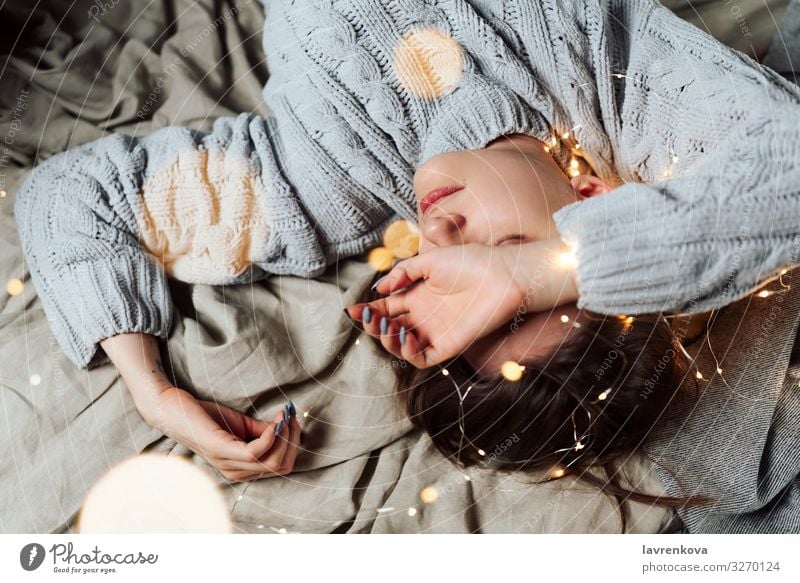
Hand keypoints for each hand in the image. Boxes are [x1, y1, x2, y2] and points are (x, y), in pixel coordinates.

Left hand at [145, 387, 301, 481]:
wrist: (173, 408)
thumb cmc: (205, 416)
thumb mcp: (242, 424)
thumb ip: (262, 430)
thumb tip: (286, 426)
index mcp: (242, 468)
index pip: (281, 467)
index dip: (293, 444)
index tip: (294, 421)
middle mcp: (235, 472)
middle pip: (280, 466)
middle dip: (293, 441)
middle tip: (292, 417)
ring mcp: (227, 463)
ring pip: (272, 462)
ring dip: (284, 436)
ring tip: (284, 417)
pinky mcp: (220, 450)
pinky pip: (255, 452)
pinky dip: (270, 436)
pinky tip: (273, 421)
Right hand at [345, 239, 576, 367]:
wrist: (502, 273)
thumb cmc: (471, 261)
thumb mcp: (430, 260)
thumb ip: (403, 273)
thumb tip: (379, 288)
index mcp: (419, 296)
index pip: (387, 307)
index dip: (368, 310)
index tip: (352, 309)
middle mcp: (425, 316)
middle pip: (389, 328)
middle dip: (373, 325)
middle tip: (370, 317)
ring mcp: (436, 332)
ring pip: (401, 347)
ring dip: (387, 340)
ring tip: (387, 326)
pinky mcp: (449, 345)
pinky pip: (422, 358)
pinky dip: (408, 352)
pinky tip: (406, 336)